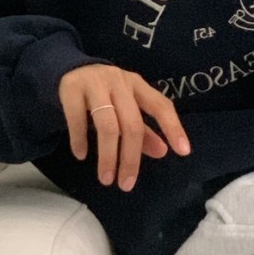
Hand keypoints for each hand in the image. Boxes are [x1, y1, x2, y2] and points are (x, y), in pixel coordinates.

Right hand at [58, 64, 190, 192]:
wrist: (69, 70)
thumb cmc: (105, 94)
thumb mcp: (126, 108)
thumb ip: (144, 130)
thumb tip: (163, 152)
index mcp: (138, 85)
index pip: (161, 106)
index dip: (173, 128)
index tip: (184, 152)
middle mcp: (119, 82)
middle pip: (131, 124)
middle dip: (130, 158)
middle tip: (126, 184)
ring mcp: (95, 83)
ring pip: (107, 125)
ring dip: (107, 156)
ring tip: (106, 178)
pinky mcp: (71, 88)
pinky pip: (78, 119)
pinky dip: (80, 139)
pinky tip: (81, 155)